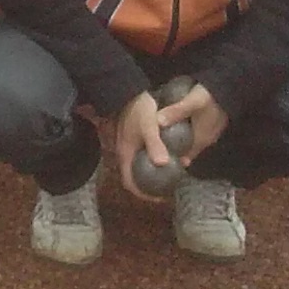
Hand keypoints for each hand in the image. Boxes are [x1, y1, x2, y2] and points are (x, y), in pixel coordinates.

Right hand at [113, 84, 225, 201]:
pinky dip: (148, 163)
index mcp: (125, 153)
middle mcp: (122, 152)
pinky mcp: (130, 138)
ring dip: (148, 174)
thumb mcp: (149, 127)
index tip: (160, 198)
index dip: (143, 194)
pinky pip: (138, 157)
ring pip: (135, 167)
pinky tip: (162, 158)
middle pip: (132, 177)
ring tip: (166, 176)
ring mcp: (125, 145)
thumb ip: (154, 145)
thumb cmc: (138, 109)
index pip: (129, 183)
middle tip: (166, 188)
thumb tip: (162, 164)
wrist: (127, 90)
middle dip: (148, 186)